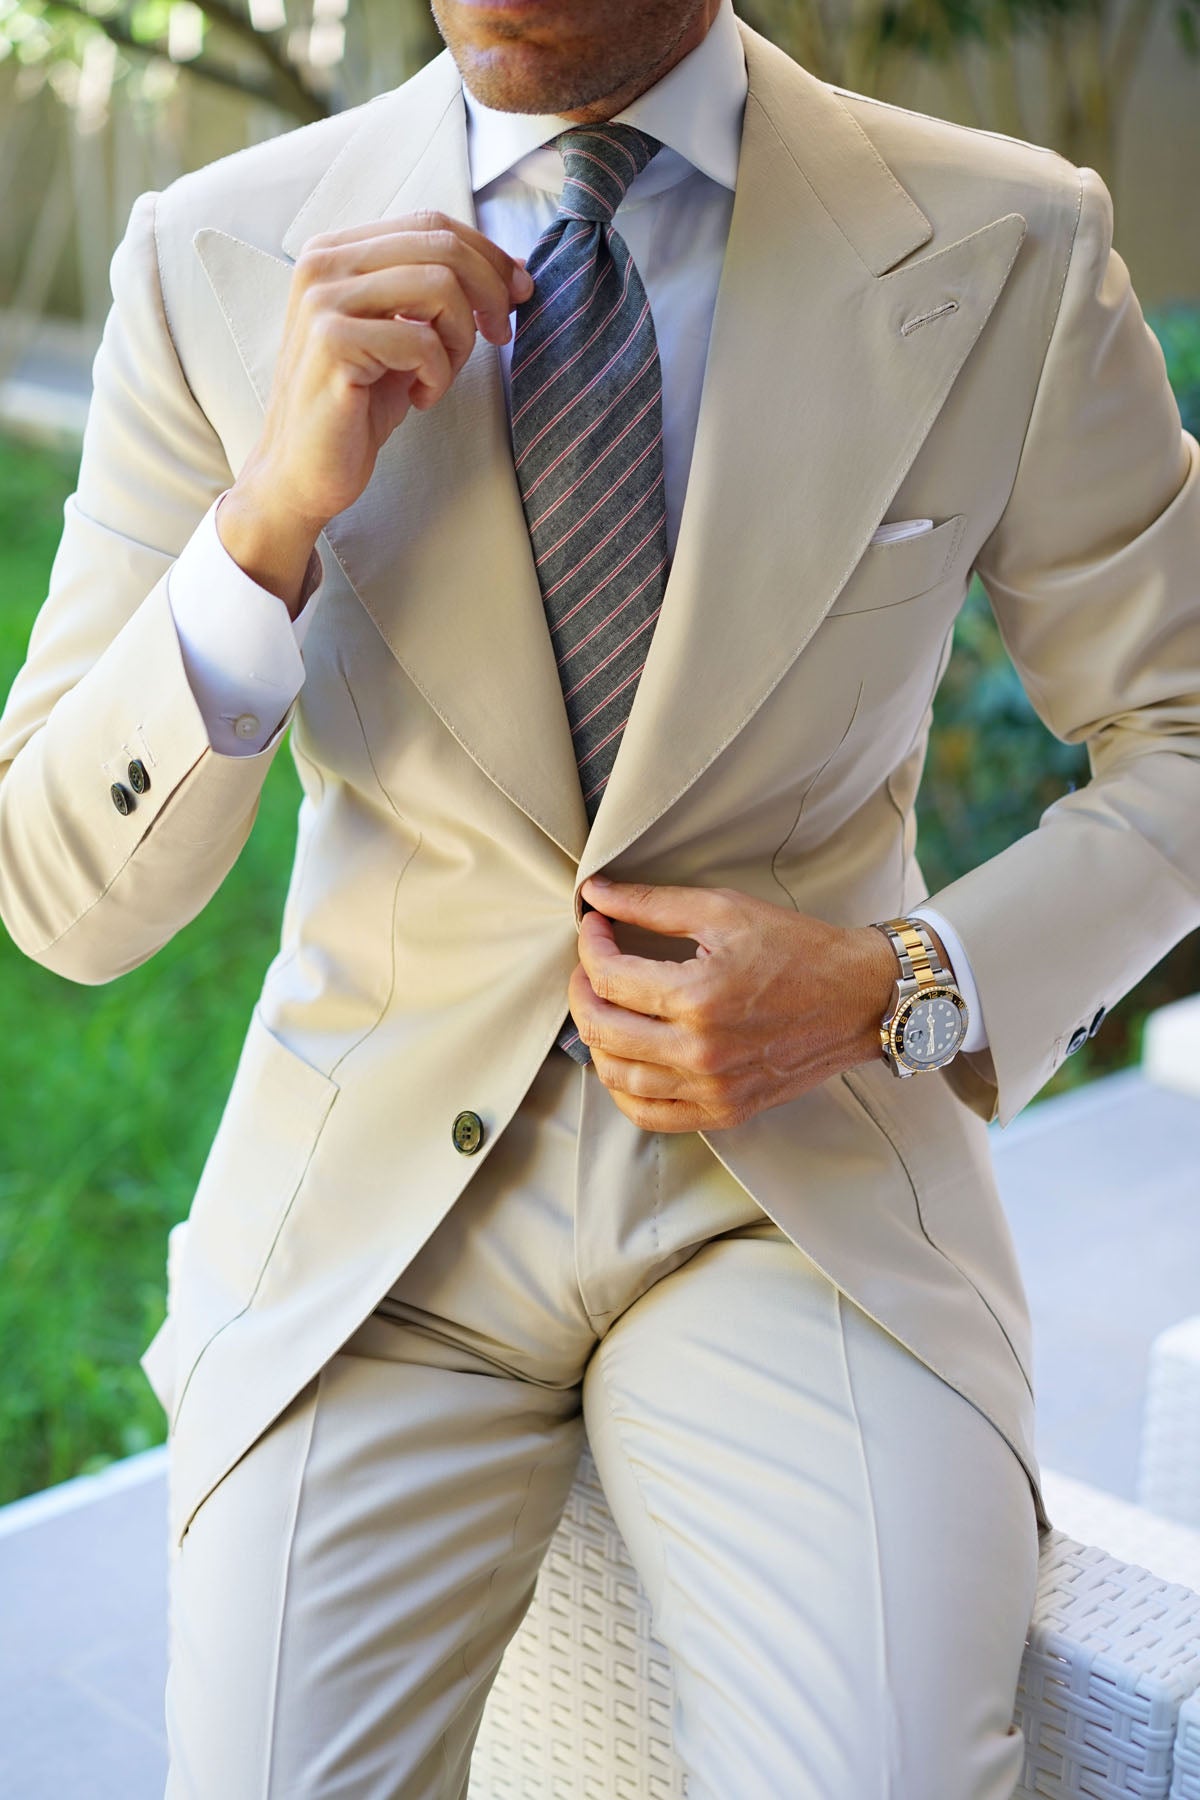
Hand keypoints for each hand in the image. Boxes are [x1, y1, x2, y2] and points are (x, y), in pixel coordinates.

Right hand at [217, 211, 533, 611]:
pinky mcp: (332, 343)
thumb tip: (512, 270)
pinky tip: (419, 399)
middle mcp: (323, 264)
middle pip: (440, 246)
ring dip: (461, 338)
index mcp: (337, 251)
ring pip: (439, 287)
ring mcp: (323, 300)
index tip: (519, 293)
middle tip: (499, 335)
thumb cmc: (358, 406)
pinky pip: (421, 341)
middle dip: (489, 292)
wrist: (304, 470)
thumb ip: (437, 294)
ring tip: (441, 375)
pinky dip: (437, 375)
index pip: (430, 223)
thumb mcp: (402, 335)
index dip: (487, 254)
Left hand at [567, 877, 898, 1132]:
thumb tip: (594, 894)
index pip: (609, 977)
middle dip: (582, 990)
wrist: (860, 998)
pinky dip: (623, 1089)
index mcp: (698, 997)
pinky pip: (650, 1115)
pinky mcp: (724, 1110)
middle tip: (591, 965)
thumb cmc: (798, 949)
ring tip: (604, 1007)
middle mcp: (700, 1051)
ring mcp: (712, 1088)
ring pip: (616, 1076)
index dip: (590, 944)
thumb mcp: (725, 910)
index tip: (594, 926)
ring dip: (595, 1038)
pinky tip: (624, 1058)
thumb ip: (652, 903)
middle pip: (601, 1029)